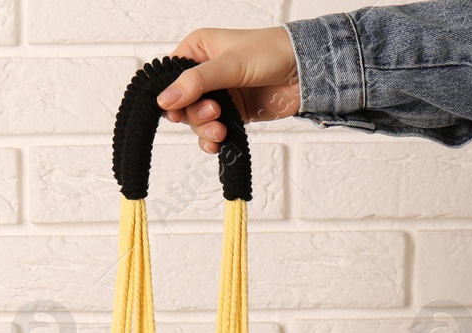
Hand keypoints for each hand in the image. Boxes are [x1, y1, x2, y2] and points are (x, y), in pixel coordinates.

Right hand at [157, 27, 300, 154]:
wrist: (307, 71)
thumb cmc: (272, 52)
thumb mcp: (230, 64)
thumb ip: (196, 82)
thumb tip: (164, 100)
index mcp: (198, 50)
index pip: (169, 76)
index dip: (170, 95)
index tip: (177, 110)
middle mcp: (204, 72)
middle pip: (181, 103)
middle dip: (194, 114)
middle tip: (213, 113)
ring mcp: (218, 94)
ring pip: (195, 120)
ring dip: (204, 129)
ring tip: (220, 130)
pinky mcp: (231, 112)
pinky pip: (210, 131)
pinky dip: (211, 140)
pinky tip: (218, 143)